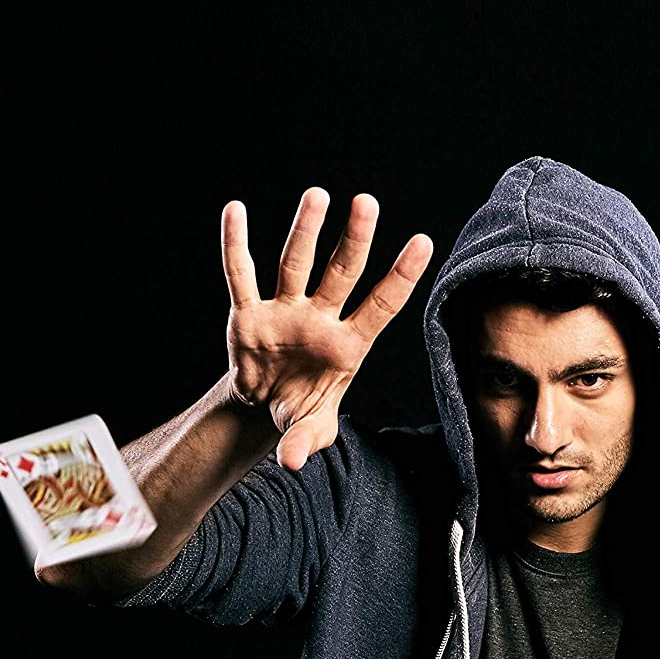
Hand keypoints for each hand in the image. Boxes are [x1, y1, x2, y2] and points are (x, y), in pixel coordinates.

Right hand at [222, 189, 432, 469]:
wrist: (263, 407)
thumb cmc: (300, 411)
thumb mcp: (308, 431)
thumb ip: (305, 441)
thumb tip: (292, 462)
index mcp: (348, 346)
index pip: (381, 306)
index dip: (401, 277)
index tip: (424, 241)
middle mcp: (320, 320)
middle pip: (341, 273)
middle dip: (354, 240)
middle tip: (367, 202)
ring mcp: (284, 312)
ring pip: (296, 264)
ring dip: (305, 231)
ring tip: (317, 196)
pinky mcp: (248, 314)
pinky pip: (240, 274)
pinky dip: (235, 244)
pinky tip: (236, 210)